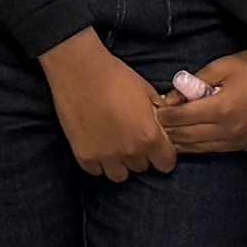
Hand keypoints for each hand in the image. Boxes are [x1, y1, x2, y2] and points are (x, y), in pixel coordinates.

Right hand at [42, 30, 178, 181]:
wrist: (79, 70)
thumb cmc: (116, 76)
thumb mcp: (147, 92)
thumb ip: (158, 115)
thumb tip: (164, 126)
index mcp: (149, 136)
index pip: (166, 164)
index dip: (163, 155)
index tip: (157, 147)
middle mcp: (129, 151)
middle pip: (142, 168)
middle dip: (140, 155)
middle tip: (131, 138)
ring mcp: (105, 156)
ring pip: (120, 175)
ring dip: (120, 163)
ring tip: (114, 145)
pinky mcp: (83, 156)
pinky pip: (96, 171)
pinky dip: (98, 161)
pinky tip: (97, 144)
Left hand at [163, 47, 246, 157]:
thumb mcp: (224, 65)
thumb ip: (196, 81)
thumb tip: (172, 96)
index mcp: (221, 108)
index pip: (180, 118)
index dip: (163, 115)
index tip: (151, 109)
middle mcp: (228, 130)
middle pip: (186, 136)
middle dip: (167, 131)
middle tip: (152, 124)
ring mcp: (239, 140)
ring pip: (199, 148)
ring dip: (180, 142)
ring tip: (165, 135)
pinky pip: (215, 150)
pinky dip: (198, 146)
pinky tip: (188, 141)